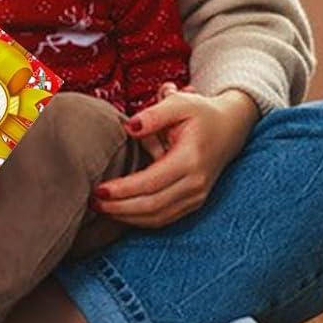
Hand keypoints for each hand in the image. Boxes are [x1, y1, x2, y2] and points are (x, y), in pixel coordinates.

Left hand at [92, 85, 257, 226]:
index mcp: (191, 160)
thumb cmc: (201, 113)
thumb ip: (153, 114)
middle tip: (91, 202)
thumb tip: (130, 127)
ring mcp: (198, 196)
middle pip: (152, 206)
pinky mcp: (195, 202)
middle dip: (119, 208)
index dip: (123, 190)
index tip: (98, 189)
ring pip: (158, 217)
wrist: (231, 126)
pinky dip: (141, 219)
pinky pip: (165, 218)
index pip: (151, 183)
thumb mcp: (179, 103)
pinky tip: (120, 212)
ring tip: (100, 208)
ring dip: (127, 217)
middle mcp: (196, 183)